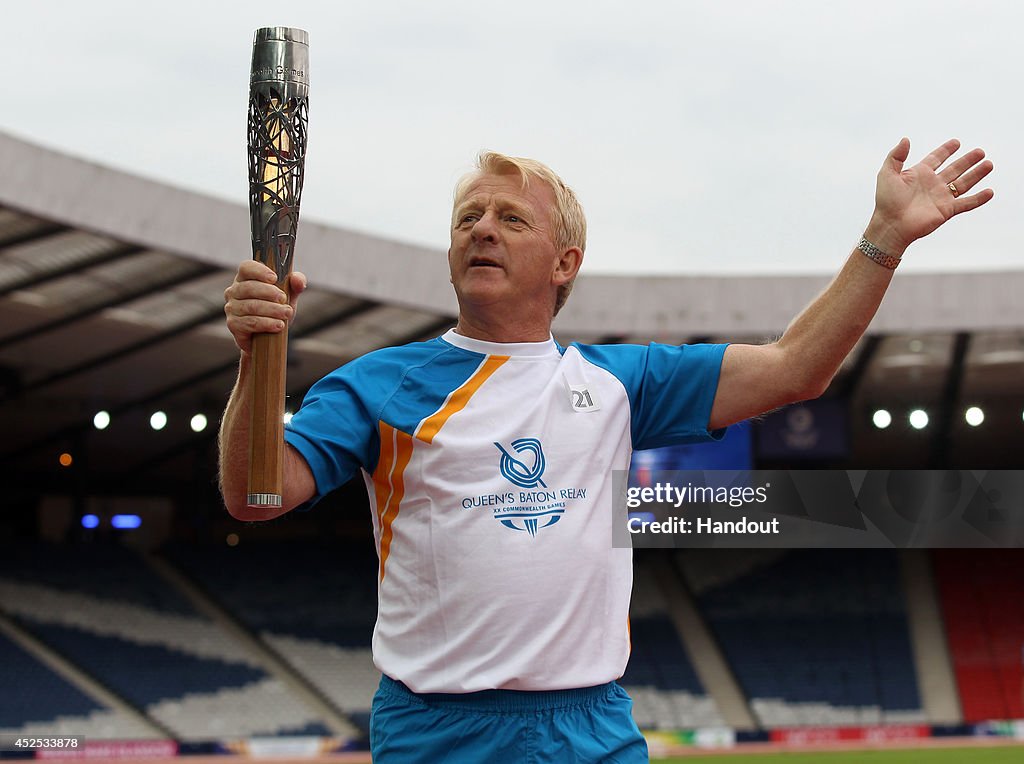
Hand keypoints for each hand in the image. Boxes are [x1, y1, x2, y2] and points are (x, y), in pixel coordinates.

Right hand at [223, 261, 307, 353]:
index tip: (275, 278)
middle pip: (248, 287)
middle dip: (269, 293)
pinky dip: (266, 323)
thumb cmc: (276, 309)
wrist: (269, 337)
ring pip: (251, 306)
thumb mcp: (289, 295)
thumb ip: (296, 284)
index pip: (246, 267)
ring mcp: (231, 308)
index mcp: (245, 278)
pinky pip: (250, 323)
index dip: (259, 271)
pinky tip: (278, 325)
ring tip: (287, 313)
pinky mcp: (233, 324)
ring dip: (272, 310)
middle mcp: (234, 291)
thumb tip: (297, 278)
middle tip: (284, 299)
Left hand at [866, 137, 993, 255]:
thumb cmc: (886, 201)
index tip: (956, 142)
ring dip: (976, 174)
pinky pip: (966, 203)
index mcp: (919, 174)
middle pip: (954, 169)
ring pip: (963, 183)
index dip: (946, 150)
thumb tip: (905, 139)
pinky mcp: (946, 210)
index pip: (936, 158)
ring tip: (988, 164)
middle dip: (967, 160)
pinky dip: (978, 199)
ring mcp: (940, 197)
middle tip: (980, 151)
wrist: (891, 225)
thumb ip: (896, 156)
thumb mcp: (887, 174)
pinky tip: (990, 191)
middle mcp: (932, 184)